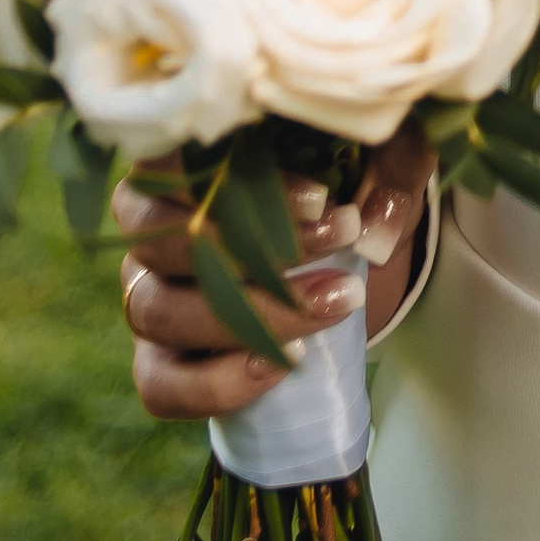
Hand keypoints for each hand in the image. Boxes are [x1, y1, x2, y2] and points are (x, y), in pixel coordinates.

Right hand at [117, 124, 435, 421]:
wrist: (347, 264)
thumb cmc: (347, 190)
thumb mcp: (379, 159)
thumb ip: (391, 156)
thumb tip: (373, 218)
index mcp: (186, 163)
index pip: (173, 163)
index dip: (236, 182)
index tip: (322, 198)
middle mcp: (150, 227)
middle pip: (162, 239)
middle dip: (258, 249)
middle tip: (345, 241)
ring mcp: (148, 295)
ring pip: (160, 310)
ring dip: (253, 314)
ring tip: (337, 303)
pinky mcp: (160, 361)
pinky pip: (160, 383)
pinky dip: (216, 383)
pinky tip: (282, 364)